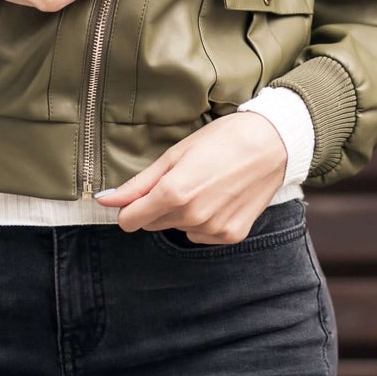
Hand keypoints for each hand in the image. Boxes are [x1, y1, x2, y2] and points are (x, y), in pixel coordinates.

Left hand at [92, 111, 290, 243]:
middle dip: (159, 206)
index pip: (130, 220)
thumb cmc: (222, 139)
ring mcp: (213, 229)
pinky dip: (205, 220)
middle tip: (183, 178)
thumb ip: (138, 184)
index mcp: (173, 194)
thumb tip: (104, 200)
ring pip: (179, 228)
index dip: (131, 206)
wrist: (272, 143)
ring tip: (207, 184)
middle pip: (154, 224)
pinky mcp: (231, 235)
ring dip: (184, 212)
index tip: (141, 194)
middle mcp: (192, 217)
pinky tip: (221, 197)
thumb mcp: (175, 155)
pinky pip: (202, 235)